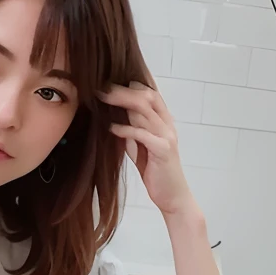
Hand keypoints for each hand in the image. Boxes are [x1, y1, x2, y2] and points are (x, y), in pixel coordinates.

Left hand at [100, 81, 193, 216]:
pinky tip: (112, 128)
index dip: (133, 84)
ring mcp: (167, 136)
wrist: (173, 196)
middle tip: (102, 87)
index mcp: (164, 122)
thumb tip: (112, 120)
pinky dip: (126, 130)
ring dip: (122, 103)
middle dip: (124, 90)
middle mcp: (168, 125)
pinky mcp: (163, 150)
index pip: (151, 94)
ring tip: (103, 99)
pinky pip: (142, 134)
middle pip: (147, 97)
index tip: (112, 78)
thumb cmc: (156, 172)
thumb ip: (131, 133)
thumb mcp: (140, 149)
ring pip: (145, 111)